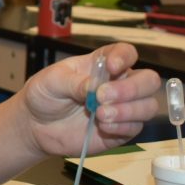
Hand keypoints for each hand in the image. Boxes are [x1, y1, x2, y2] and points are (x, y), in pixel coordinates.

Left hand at [21, 43, 159, 157]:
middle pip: (148, 80)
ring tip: (100, 115)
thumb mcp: (52, 81)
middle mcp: (118, 84)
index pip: (126, 53)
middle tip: (103, 97)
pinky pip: (135, 128)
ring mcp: (122, 108)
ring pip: (148, 106)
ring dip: (129, 110)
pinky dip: (122, 127)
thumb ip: (74, 82)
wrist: (36, 125)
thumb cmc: (45, 94)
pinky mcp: (120, 131)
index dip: (125, 57)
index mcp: (102, 65)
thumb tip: (95, 88)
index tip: (111, 66)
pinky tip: (103, 126)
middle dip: (132, 88)